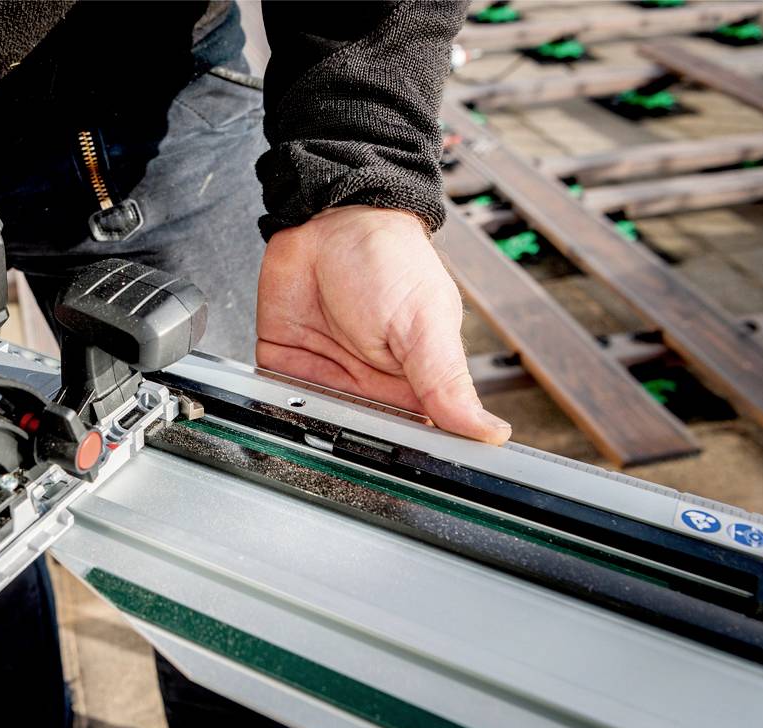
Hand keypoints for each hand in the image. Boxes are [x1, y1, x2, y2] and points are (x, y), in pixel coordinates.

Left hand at [257, 206, 510, 444]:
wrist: (328, 217)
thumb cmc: (387, 259)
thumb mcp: (425, 323)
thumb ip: (447, 381)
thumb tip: (490, 431)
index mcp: (413, 385)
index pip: (416, 441)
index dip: (409, 460)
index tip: (402, 474)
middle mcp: (368, 389)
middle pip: (360, 443)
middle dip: (352, 449)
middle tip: (349, 444)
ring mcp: (325, 380)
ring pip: (314, 429)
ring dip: (309, 431)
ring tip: (315, 424)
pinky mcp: (285, 367)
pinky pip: (274, 402)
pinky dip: (272, 408)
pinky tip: (277, 410)